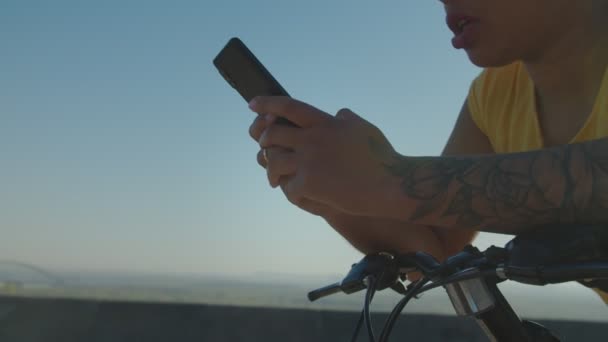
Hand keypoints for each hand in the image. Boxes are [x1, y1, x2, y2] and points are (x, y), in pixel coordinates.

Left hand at [249, 96, 396, 216]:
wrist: (391, 185)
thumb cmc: (382, 158)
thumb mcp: (364, 128)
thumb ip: (346, 118)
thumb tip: (337, 113)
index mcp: (325, 123)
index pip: (288, 107)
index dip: (267, 103)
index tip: (252, 104)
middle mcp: (313, 139)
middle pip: (272, 134)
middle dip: (264, 139)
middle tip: (263, 146)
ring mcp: (309, 162)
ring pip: (272, 161)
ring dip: (271, 169)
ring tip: (274, 178)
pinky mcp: (309, 184)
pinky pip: (287, 187)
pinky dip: (289, 190)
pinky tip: (297, 193)